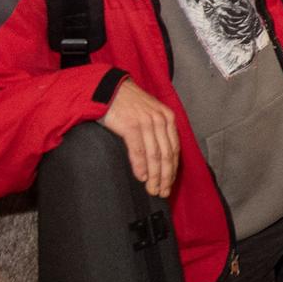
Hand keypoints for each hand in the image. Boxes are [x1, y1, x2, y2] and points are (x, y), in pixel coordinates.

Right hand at [99, 79, 178, 197]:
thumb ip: (157, 131)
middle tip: (162, 192)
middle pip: (167, 155)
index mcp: (168, 118)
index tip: (169, 184)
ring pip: (154, 156)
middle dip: (165, 177)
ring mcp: (147, 123)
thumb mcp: (149, 113)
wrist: (108, 88)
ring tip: (152, 189)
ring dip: (154, 176)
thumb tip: (159, 157)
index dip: (173, 169)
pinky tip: (141, 177)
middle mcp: (160, 120)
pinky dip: (140, 166)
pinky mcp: (131, 125)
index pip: (174, 149)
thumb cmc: (126, 103)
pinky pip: (138, 151)